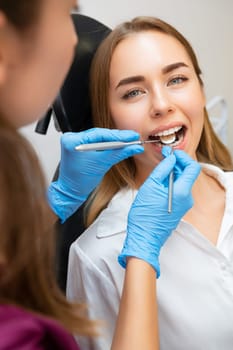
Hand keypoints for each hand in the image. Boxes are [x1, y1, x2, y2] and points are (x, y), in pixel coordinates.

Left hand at [48, 128, 143, 221]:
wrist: (71, 190)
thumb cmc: (80, 181)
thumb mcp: (103, 164)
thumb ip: (119, 153)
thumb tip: (135, 147)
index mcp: (73, 142)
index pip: (100, 134)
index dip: (118, 135)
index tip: (132, 136)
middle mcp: (71, 138)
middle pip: (99, 134)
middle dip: (117, 137)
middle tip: (133, 138)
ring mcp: (74, 140)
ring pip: (98, 137)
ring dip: (113, 140)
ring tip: (128, 141)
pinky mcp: (78, 144)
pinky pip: (95, 141)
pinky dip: (107, 144)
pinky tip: (118, 144)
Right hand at [118, 147, 200, 276]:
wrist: (144, 236)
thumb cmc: (144, 214)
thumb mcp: (150, 186)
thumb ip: (163, 169)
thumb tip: (170, 158)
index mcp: (182, 192)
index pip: (192, 167)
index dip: (182, 157)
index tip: (171, 153)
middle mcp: (187, 198)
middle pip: (188, 174)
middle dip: (177, 163)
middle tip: (163, 157)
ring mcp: (184, 204)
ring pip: (183, 181)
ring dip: (173, 172)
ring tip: (159, 170)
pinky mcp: (180, 208)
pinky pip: (179, 190)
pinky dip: (172, 182)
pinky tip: (160, 182)